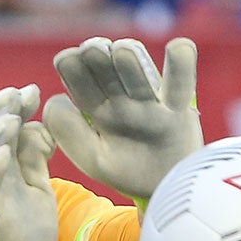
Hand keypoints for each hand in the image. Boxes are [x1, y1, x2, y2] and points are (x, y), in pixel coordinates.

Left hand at [42, 36, 201, 204]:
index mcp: (96, 106)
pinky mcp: (179, 109)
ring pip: (134, 66)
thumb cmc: (126, 173)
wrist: (164, 193)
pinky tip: (177, 47)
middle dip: (95, 53)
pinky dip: (181, 61)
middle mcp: (121, 98)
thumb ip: (66, 129)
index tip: (71, 65)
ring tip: (122, 55)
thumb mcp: (90, 157)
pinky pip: (182, 80)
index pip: (75, 72)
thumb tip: (57, 96)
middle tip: (96, 53)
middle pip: (103, 62)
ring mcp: (150, 101)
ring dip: (124, 56)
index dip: (70, 63)